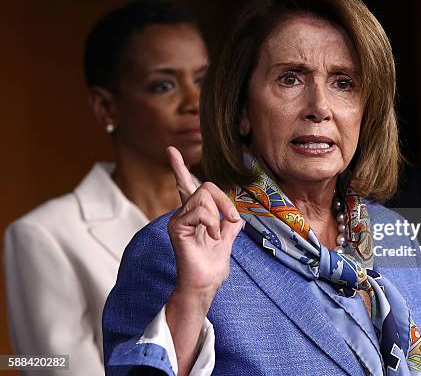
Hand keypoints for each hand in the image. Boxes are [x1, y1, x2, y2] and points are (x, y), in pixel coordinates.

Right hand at [166, 146, 242, 313]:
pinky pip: (199, 211)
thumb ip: (229, 225)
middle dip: (225, 202)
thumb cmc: (213, 267)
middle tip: (230, 222)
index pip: (185, 185)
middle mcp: (183, 214)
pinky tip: (210, 238)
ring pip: (204, 196)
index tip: (170, 150)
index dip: (178, 167)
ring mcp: (178, 219)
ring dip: (218, 217)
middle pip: (205, 186)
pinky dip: (211, 224)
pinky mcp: (176, 227)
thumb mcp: (228, 240)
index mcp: (195, 215)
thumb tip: (236, 217)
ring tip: (214, 237)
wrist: (205, 285)